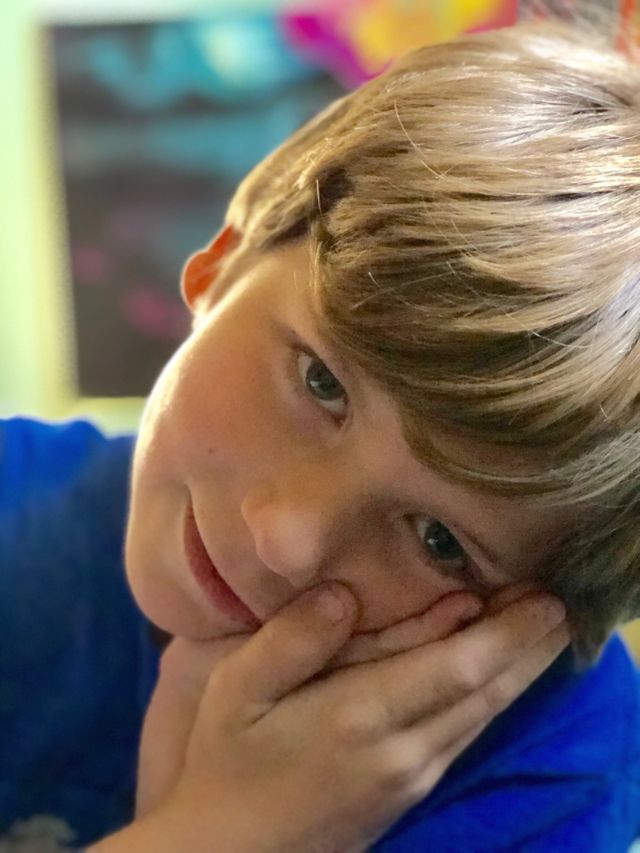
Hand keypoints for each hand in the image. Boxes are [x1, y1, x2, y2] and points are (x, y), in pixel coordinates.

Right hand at [105, 582, 567, 852]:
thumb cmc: (226, 761)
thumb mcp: (235, 690)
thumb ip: (292, 638)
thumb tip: (345, 593)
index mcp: (360, 716)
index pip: (456, 669)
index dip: (505, 632)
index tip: (539, 597)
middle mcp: (402, 750)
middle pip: (485, 693)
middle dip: (528, 647)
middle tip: (558, 606)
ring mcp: (411, 777)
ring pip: (482, 718)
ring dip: (519, 673)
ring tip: (545, 633)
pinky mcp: (409, 791)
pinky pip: (466, 736)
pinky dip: (493, 701)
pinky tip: (501, 681)